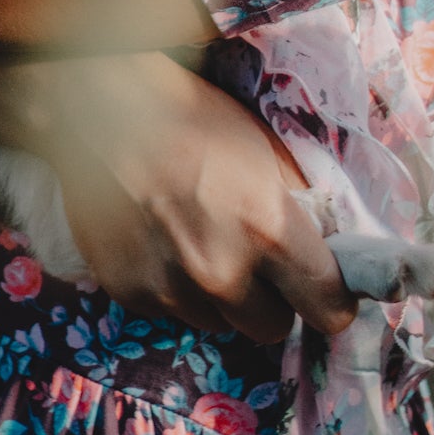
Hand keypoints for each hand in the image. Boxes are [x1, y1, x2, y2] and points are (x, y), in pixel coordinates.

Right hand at [28, 53, 355, 343]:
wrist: (104, 106)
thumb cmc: (192, 118)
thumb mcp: (264, 151)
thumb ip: (300, 211)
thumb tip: (328, 253)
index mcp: (267, 230)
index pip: (328, 308)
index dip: (330, 299)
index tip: (322, 290)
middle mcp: (221, 271)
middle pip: (272, 328)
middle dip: (270, 298)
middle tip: (252, 258)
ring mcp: (170, 288)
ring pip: (219, 323)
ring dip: (217, 296)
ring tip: (196, 239)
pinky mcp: (129, 293)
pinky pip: (171, 312)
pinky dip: (173, 287)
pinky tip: (159, 241)